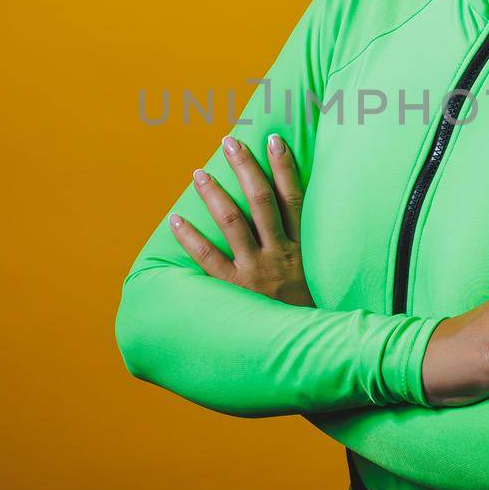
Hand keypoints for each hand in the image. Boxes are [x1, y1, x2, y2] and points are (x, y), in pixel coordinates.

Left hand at [169, 132, 314, 306]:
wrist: (304, 350)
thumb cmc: (304, 312)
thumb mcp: (314, 277)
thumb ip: (299, 250)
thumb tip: (287, 216)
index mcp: (299, 247)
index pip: (293, 198)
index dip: (284, 166)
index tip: (272, 138)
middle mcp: (278, 254)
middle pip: (262, 200)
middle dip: (245, 167)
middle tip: (229, 142)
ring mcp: (254, 271)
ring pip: (232, 222)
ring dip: (214, 194)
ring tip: (198, 173)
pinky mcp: (233, 290)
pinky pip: (207, 259)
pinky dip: (189, 237)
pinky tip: (174, 220)